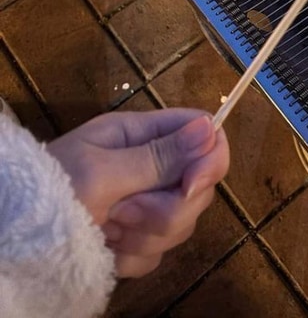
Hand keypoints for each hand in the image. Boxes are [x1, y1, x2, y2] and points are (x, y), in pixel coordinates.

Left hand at [48, 109, 228, 278]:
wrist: (13, 240)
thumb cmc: (52, 190)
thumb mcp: (102, 170)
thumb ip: (158, 156)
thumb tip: (210, 128)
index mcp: (143, 134)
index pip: (203, 132)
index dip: (210, 158)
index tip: (192, 184)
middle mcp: (151, 165)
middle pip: (198, 185)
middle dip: (167, 207)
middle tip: (124, 210)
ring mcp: (146, 204)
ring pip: (182, 223)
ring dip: (145, 234)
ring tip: (107, 228)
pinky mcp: (137, 240)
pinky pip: (159, 253)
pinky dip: (133, 256)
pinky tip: (105, 249)